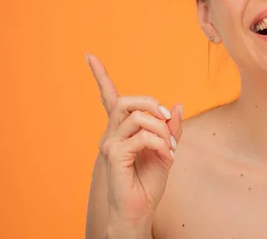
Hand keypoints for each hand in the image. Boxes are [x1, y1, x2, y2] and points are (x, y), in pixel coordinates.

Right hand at [86, 53, 182, 225]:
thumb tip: (178, 105)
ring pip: (137, 116)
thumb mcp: (167, 149)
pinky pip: (141, 137)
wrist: (140, 210)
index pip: (109, 97)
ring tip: (170, 145)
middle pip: (128, 100)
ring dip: (161, 127)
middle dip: (152, 103)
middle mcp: (112, 133)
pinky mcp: (114, 156)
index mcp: (122, 129)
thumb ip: (171, 128)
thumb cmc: (149, 181)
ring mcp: (110, 144)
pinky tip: (166, 155)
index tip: (89, 56)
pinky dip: (159, 142)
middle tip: (169, 120)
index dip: (100, 76)